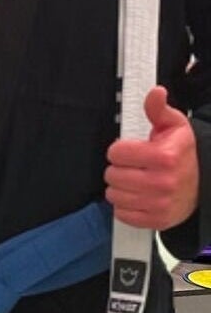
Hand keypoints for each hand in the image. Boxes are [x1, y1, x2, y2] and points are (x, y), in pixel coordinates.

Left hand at [106, 86, 200, 230]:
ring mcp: (159, 203)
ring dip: (120, 188)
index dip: (120, 150)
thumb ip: (158, 110)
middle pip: (112, 175)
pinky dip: (126, 206)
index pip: (116, 153)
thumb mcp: (174, 127)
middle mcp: (162, 181)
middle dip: (119, 169)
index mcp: (165, 156)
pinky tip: (138, 196)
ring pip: (113, 194)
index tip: (130, 151)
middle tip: (134, 167)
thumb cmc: (183, 155)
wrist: (203, 183)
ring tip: (136, 181)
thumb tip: (155, 93)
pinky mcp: (155, 219)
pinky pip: (121, 213)